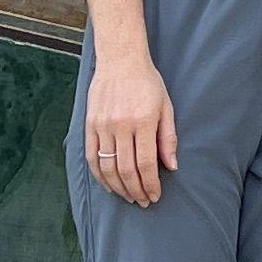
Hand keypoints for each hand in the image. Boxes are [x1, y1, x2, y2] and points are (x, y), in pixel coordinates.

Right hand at [88, 52, 177, 205]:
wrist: (120, 59)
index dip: (150, 185)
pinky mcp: (90, 124)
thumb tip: (171, 167)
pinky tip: (109, 185)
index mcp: (143, 121)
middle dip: (136, 191)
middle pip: (126, 170)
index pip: (146, 164)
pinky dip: (99, 176)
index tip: (155, 196)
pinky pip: (91, 157)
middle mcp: (121, 125)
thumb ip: (168, 138)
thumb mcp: (165, 107)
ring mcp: (103, 125)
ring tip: (128, 197)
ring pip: (107, 168)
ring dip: (118, 188)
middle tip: (142, 202)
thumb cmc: (147, 82)